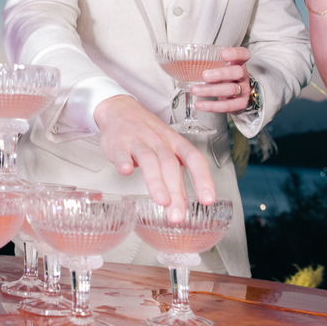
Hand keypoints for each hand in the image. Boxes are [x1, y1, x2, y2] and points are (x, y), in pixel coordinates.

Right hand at [95, 95, 215, 222]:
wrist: (120, 110)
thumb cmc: (147, 134)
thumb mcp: (167, 150)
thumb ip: (174, 176)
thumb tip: (182, 203)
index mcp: (175, 143)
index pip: (194, 159)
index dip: (203, 179)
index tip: (208, 199)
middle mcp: (159, 141)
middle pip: (170, 164)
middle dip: (176, 191)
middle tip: (177, 215)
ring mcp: (138, 141)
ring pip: (149, 160)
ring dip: (156, 182)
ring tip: (162, 202)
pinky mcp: (118, 142)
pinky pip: (121, 152)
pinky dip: (123, 162)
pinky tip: (126, 172)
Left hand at [191, 47, 252, 113]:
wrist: (237, 97)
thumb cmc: (225, 78)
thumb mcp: (220, 68)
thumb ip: (209, 64)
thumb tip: (184, 63)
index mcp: (238, 63)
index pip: (243, 54)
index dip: (235, 53)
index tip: (223, 54)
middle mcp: (243, 76)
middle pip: (237, 72)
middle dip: (220, 74)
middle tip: (204, 76)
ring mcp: (244, 90)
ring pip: (230, 89)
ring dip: (210, 90)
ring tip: (195, 90)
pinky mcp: (240, 104)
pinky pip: (227, 106)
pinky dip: (212, 106)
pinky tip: (200, 105)